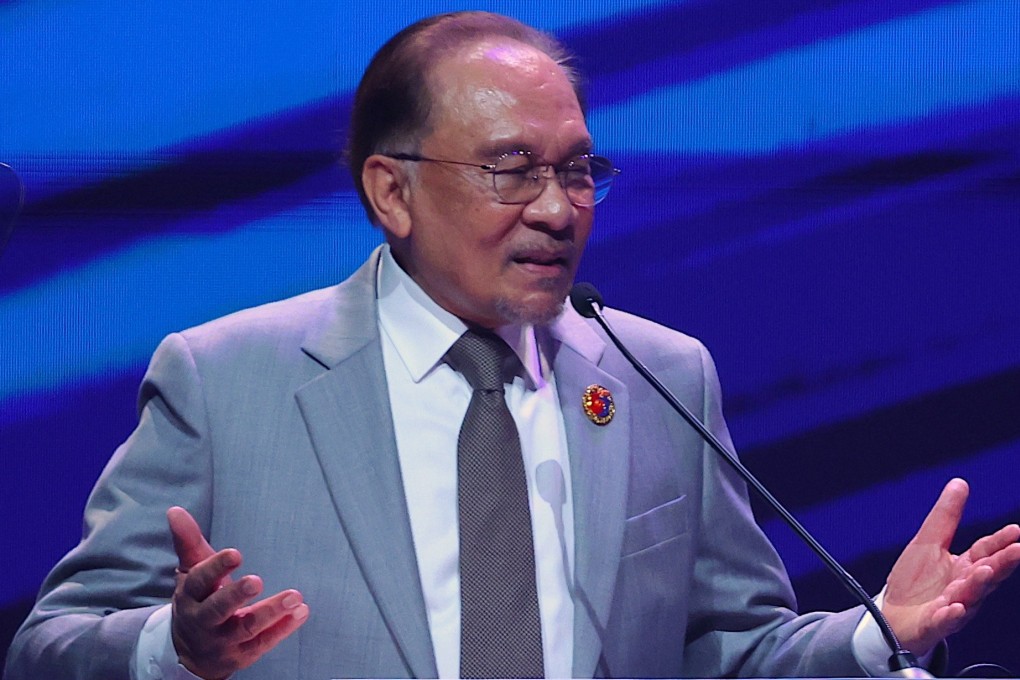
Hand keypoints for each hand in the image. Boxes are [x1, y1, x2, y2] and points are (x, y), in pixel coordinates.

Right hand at [167, 507, 309, 679]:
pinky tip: (300, 612)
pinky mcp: (242, 655)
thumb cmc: (198, 601)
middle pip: (217, 609)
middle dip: (236, 595)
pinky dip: (282, 629)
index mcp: (190, 596)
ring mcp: (223, 641)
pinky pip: (263, 644)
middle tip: (257, 580)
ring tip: (295, 596)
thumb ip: (188, 543)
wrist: (191, 653)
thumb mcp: (191, 573)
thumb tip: (175, 510)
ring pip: (245, 629)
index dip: (215, 568)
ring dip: (270, 612)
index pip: (199, 581)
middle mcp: (203, 621)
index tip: (236, 553)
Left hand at [882, 478, 1019, 655]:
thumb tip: (960, 483)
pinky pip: (944, 620)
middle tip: (1016, 551)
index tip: (1015, 530)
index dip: (1000, 541)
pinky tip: (953, 608)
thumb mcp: (928, 541)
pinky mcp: (934, 623)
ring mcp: (951, 607)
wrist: (892, 614)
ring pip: (969, 596)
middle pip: (986, 574)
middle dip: (1001, 564)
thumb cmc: (915, 580)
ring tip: (984, 572)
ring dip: (977, 585)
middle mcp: (963, 588)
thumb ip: (946, 516)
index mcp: (964, 567)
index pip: (985, 551)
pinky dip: (950, 615)